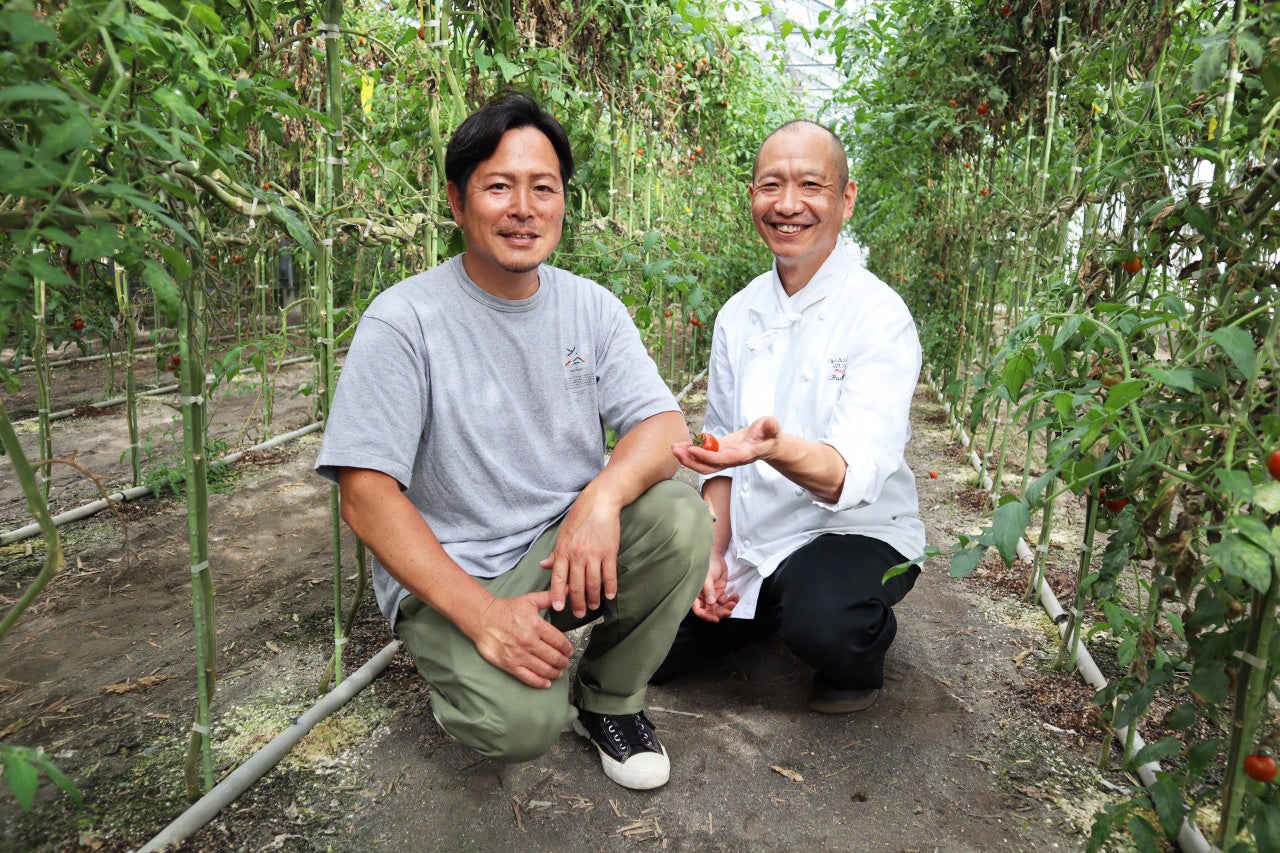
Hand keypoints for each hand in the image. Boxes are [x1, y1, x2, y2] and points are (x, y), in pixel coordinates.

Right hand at [469, 590, 573, 687]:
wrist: (483, 618)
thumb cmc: (506, 609)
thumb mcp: (530, 600)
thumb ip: (549, 597)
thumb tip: (565, 590)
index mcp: (536, 625)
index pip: (560, 641)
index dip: (568, 648)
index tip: (569, 651)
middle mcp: (529, 641)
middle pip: (554, 657)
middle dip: (563, 662)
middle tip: (565, 662)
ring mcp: (519, 655)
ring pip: (544, 669)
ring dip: (555, 673)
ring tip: (558, 672)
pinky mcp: (510, 665)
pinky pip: (529, 677)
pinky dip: (540, 682)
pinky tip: (546, 683)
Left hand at [539, 490, 620, 616]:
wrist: (600, 503)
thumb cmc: (579, 518)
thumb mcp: (563, 535)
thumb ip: (555, 554)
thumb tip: (543, 565)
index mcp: (563, 551)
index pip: (559, 578)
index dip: (558, 595)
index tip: (558, 608)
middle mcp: (577, 555)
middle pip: (576, 585)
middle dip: (577, 603)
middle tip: (579, 614)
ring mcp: (594, 554)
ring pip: (593, 583)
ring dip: (593, 598)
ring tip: (594, 606)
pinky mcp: (609, 552)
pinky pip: (609, 574)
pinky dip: (610, 587)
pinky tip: (609, 595)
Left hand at [672, 416, 782, 474]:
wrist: (768, 443)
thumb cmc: (769, 435)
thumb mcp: (772, 428)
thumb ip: (771, 427)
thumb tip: (771, 423)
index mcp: (741, 455)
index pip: (721, 459)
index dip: (706, 456)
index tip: (692, 449)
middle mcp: (730, 459)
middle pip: (708, 467)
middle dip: (691, 461)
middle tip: (675, 450)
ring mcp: (723, 457)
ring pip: (703, 463)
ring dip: (687, 457)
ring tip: (674, 447)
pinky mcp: (719, 451)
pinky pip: (703, 455)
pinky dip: (691, 451)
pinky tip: (682, 445)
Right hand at [691, 552, 738, 622]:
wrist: (715, 555)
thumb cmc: (706, 564)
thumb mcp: (706, 576)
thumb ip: (708, 590)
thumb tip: (711, 603)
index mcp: (696, 595)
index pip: (699, 610)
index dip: (707, 616)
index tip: (716, 618)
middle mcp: (703, 597)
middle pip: (711, 611)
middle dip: (720, 613)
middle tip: (728, 611)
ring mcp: (712, 595)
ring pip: (719, 607)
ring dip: (727, 607)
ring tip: (733, 602)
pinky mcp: (720, 591)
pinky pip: (725, 600)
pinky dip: (731, 600)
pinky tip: (735, 597)